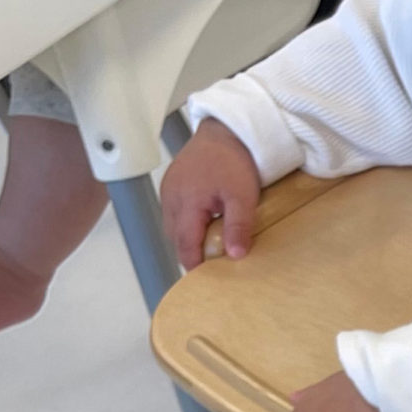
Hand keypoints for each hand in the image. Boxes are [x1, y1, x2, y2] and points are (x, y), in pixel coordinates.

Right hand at [160, 118, 261, 270]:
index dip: (196, 266)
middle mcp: (170, 199)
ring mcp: (168, 191)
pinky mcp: (172, 185)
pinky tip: (206, 228)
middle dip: (193, 254)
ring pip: (174, 228)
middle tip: (216, 269)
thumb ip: (238, 226)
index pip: (185, 246)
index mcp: (185, 203)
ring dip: (190, 240)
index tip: (210, 282)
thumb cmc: (234, 161)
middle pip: (176, 239)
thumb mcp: (242, 196)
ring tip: (212, 251)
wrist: (225, 130)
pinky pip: (175, 214)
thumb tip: (234, 256)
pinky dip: (188, 225)